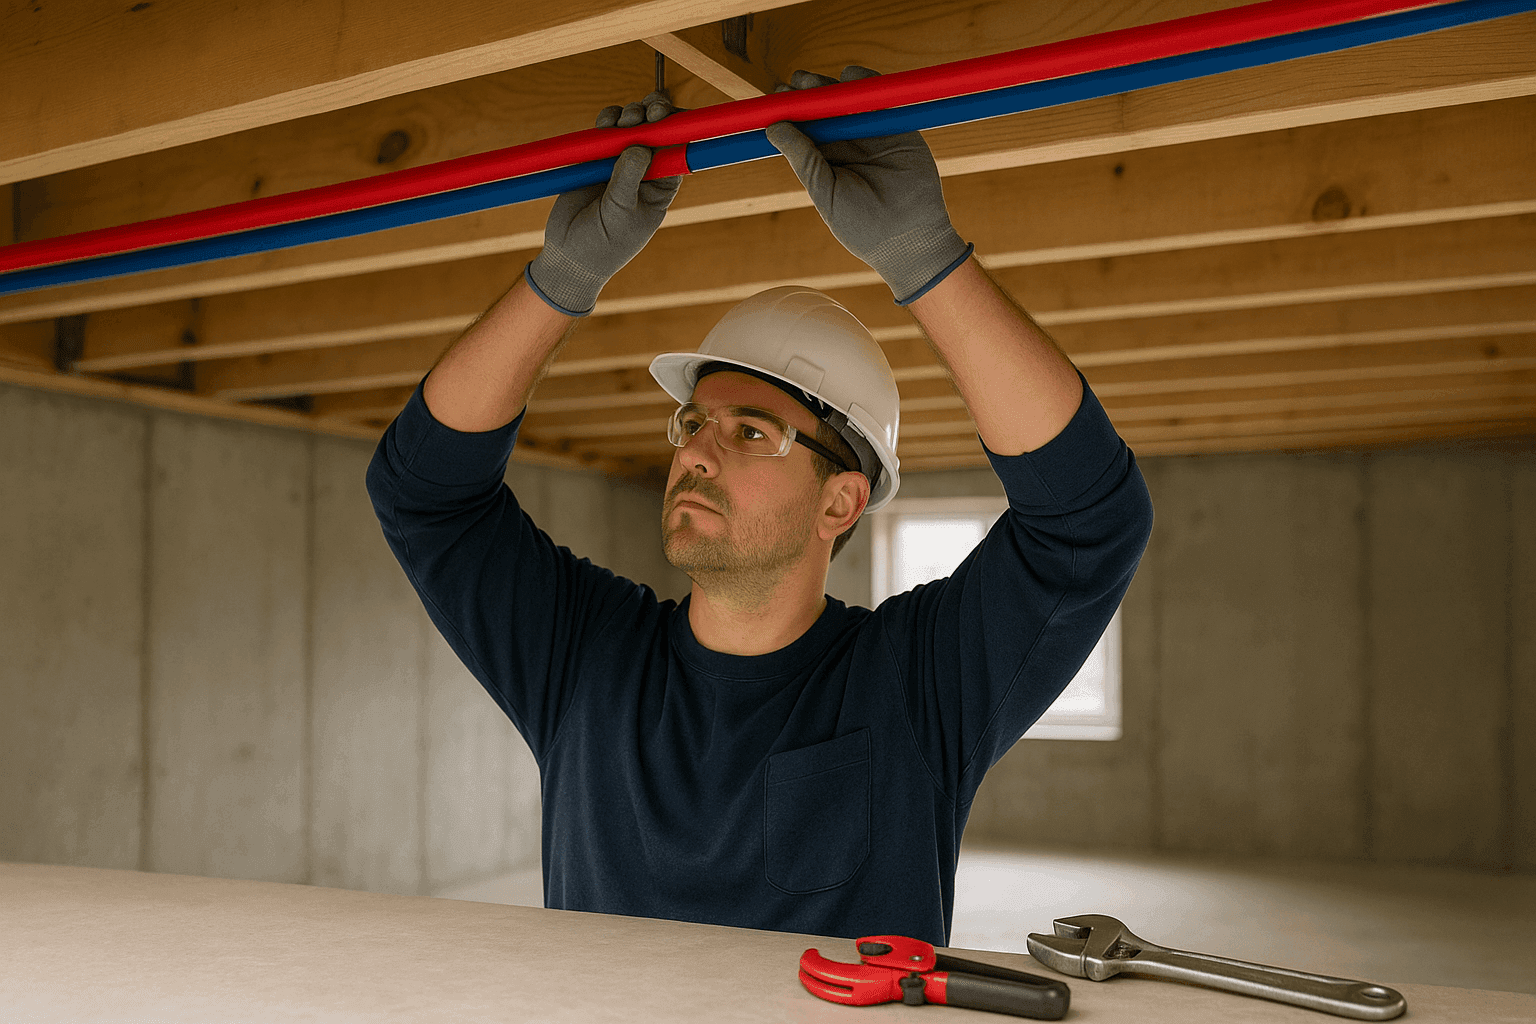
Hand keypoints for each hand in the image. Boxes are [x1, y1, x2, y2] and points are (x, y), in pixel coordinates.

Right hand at [526, 91, 684, 315]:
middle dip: (655, 115)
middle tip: (647, 114)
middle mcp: (646, 171)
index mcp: (662, 187)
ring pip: (632, 126)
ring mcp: (621, 162)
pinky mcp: (596, 158)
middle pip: (658, 131)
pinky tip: (605, 123)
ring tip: (622, 121)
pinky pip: (606, 132)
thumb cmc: (603, 243)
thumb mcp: (620, 212)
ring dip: (630, 115)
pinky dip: (607, 121)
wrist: (569, 256)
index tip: (670, 116)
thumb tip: (639, 145)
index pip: (679, 150)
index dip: (679, 128)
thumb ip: (628, 178)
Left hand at [765, 66, 970, 303]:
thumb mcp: (825, 192)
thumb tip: (773, 128)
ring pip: (849, 102)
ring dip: (830, 87)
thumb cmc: (862, 226)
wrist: (910, 239)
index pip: (805, 132)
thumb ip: (804, 159)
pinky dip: (867, 83)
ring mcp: (873, 136)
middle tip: (794, 83)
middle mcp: (848, 147)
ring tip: (810, 80)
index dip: (791, 113)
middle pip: (825, 112)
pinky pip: (882, 100)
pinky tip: (849, 75)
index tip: (775, 97)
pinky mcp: (900, 129)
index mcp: (827, 165)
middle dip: (809, 95)